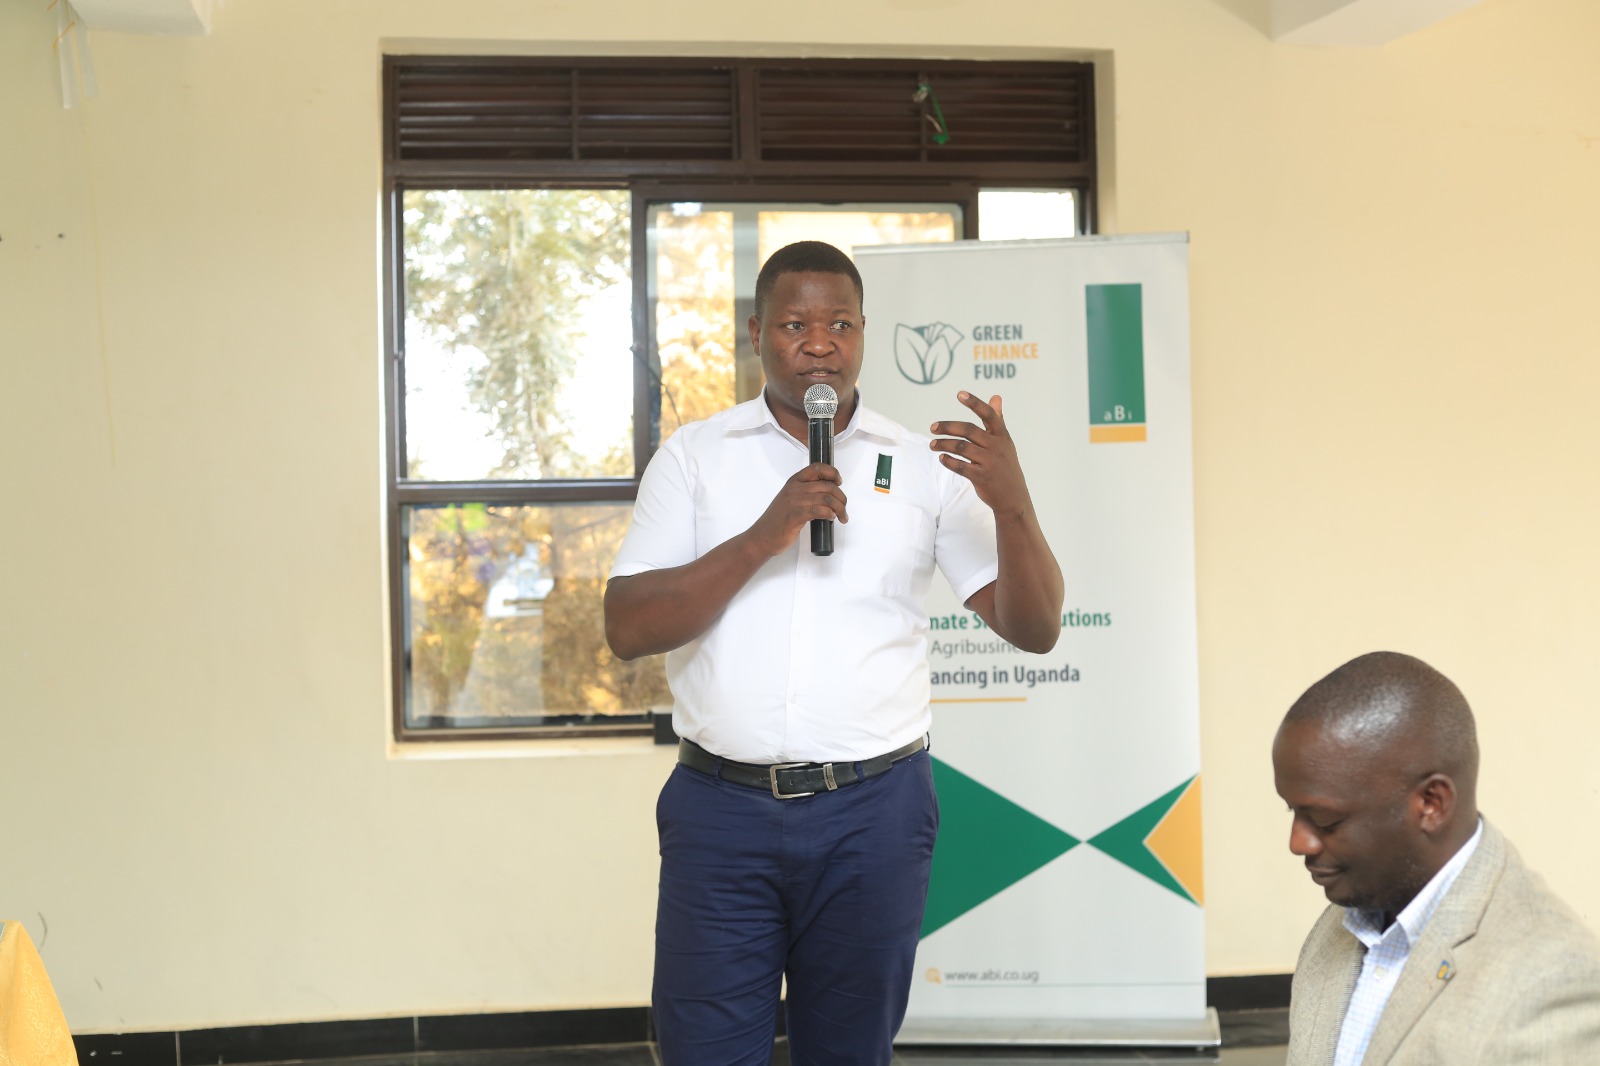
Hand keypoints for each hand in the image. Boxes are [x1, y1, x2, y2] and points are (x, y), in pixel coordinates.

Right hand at [746, 462, 848, 556]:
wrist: (762, 537)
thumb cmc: (777, 520)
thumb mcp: (790, 499)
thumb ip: (806, 492)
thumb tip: (829, 493)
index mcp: (794, 482)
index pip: (817, 468)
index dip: (832, 473)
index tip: (839, 482)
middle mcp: (794, 489)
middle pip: (827, 486)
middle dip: (841, 497)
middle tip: (844, 507)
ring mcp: (794, 502)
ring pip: (826, 498)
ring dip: (839, 508)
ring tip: (842, 516)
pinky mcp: (795, 516)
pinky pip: (818, 510)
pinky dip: (829, 514)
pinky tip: (830, 518)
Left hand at [930, 392, 1032, 517]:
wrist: (1013, 497)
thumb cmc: (1005, 466)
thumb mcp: (1005, 442)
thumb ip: (998, 420)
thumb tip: (996, 396)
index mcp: (1002, 436)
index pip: (988, 415)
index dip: (974, 403)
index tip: (959, 394)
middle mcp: (997, 447)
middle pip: (968, 430)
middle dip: (947, 427)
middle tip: (932, 427)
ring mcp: (990, 463)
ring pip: (961, 448)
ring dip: (943, 444)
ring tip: (932, 444)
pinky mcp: (982, 478)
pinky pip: (960, 466)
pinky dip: (948, 461)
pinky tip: (942, 458)